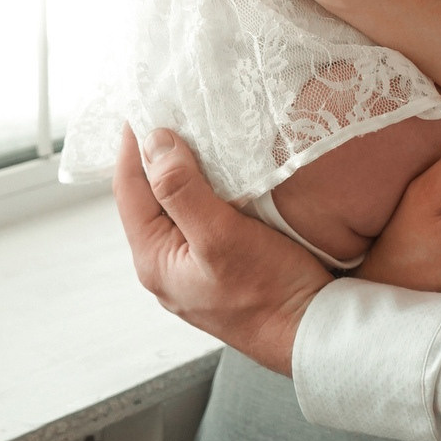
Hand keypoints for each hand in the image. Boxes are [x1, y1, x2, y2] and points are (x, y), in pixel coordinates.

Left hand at [113, 127, 329, 374]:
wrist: (312, 333)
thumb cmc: (269, 293)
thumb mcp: (222, 236)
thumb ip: (183, 191)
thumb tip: (154, 143)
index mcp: (155, 259)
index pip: (129, 189)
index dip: (132, 146)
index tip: (141, 107)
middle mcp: (167, 266)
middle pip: (149, 198)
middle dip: (156, 156)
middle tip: (171, 113)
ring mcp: (193, 269)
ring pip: (176, 209)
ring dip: (183, 173)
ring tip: (197, 136)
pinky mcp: (220, 268)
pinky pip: (200, 220)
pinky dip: (206, 192)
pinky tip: (225, 178)